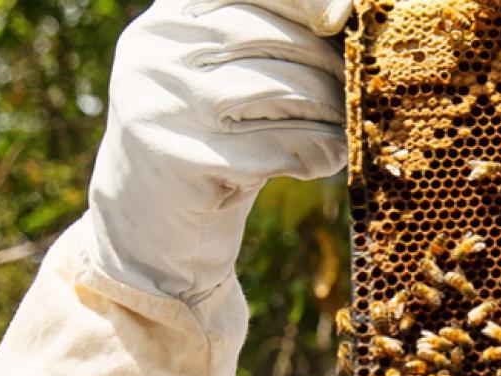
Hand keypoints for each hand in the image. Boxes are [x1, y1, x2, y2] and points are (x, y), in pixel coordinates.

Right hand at [80, 0, 349, 303]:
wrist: (148, 228)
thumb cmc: (205, 139)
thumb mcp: (217, 76)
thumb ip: (263, 39)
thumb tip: (343, 11)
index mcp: (166, 20)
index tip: (342, 16)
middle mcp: (152, 53)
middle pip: (267, 37)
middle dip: (325, 64)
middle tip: (352, 90)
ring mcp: (159, 105)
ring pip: (277, 90)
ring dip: (328, 110)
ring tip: (343, 128)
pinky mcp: (177, 159)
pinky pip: (273, 146)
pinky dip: (315, 152)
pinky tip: (324, 160)